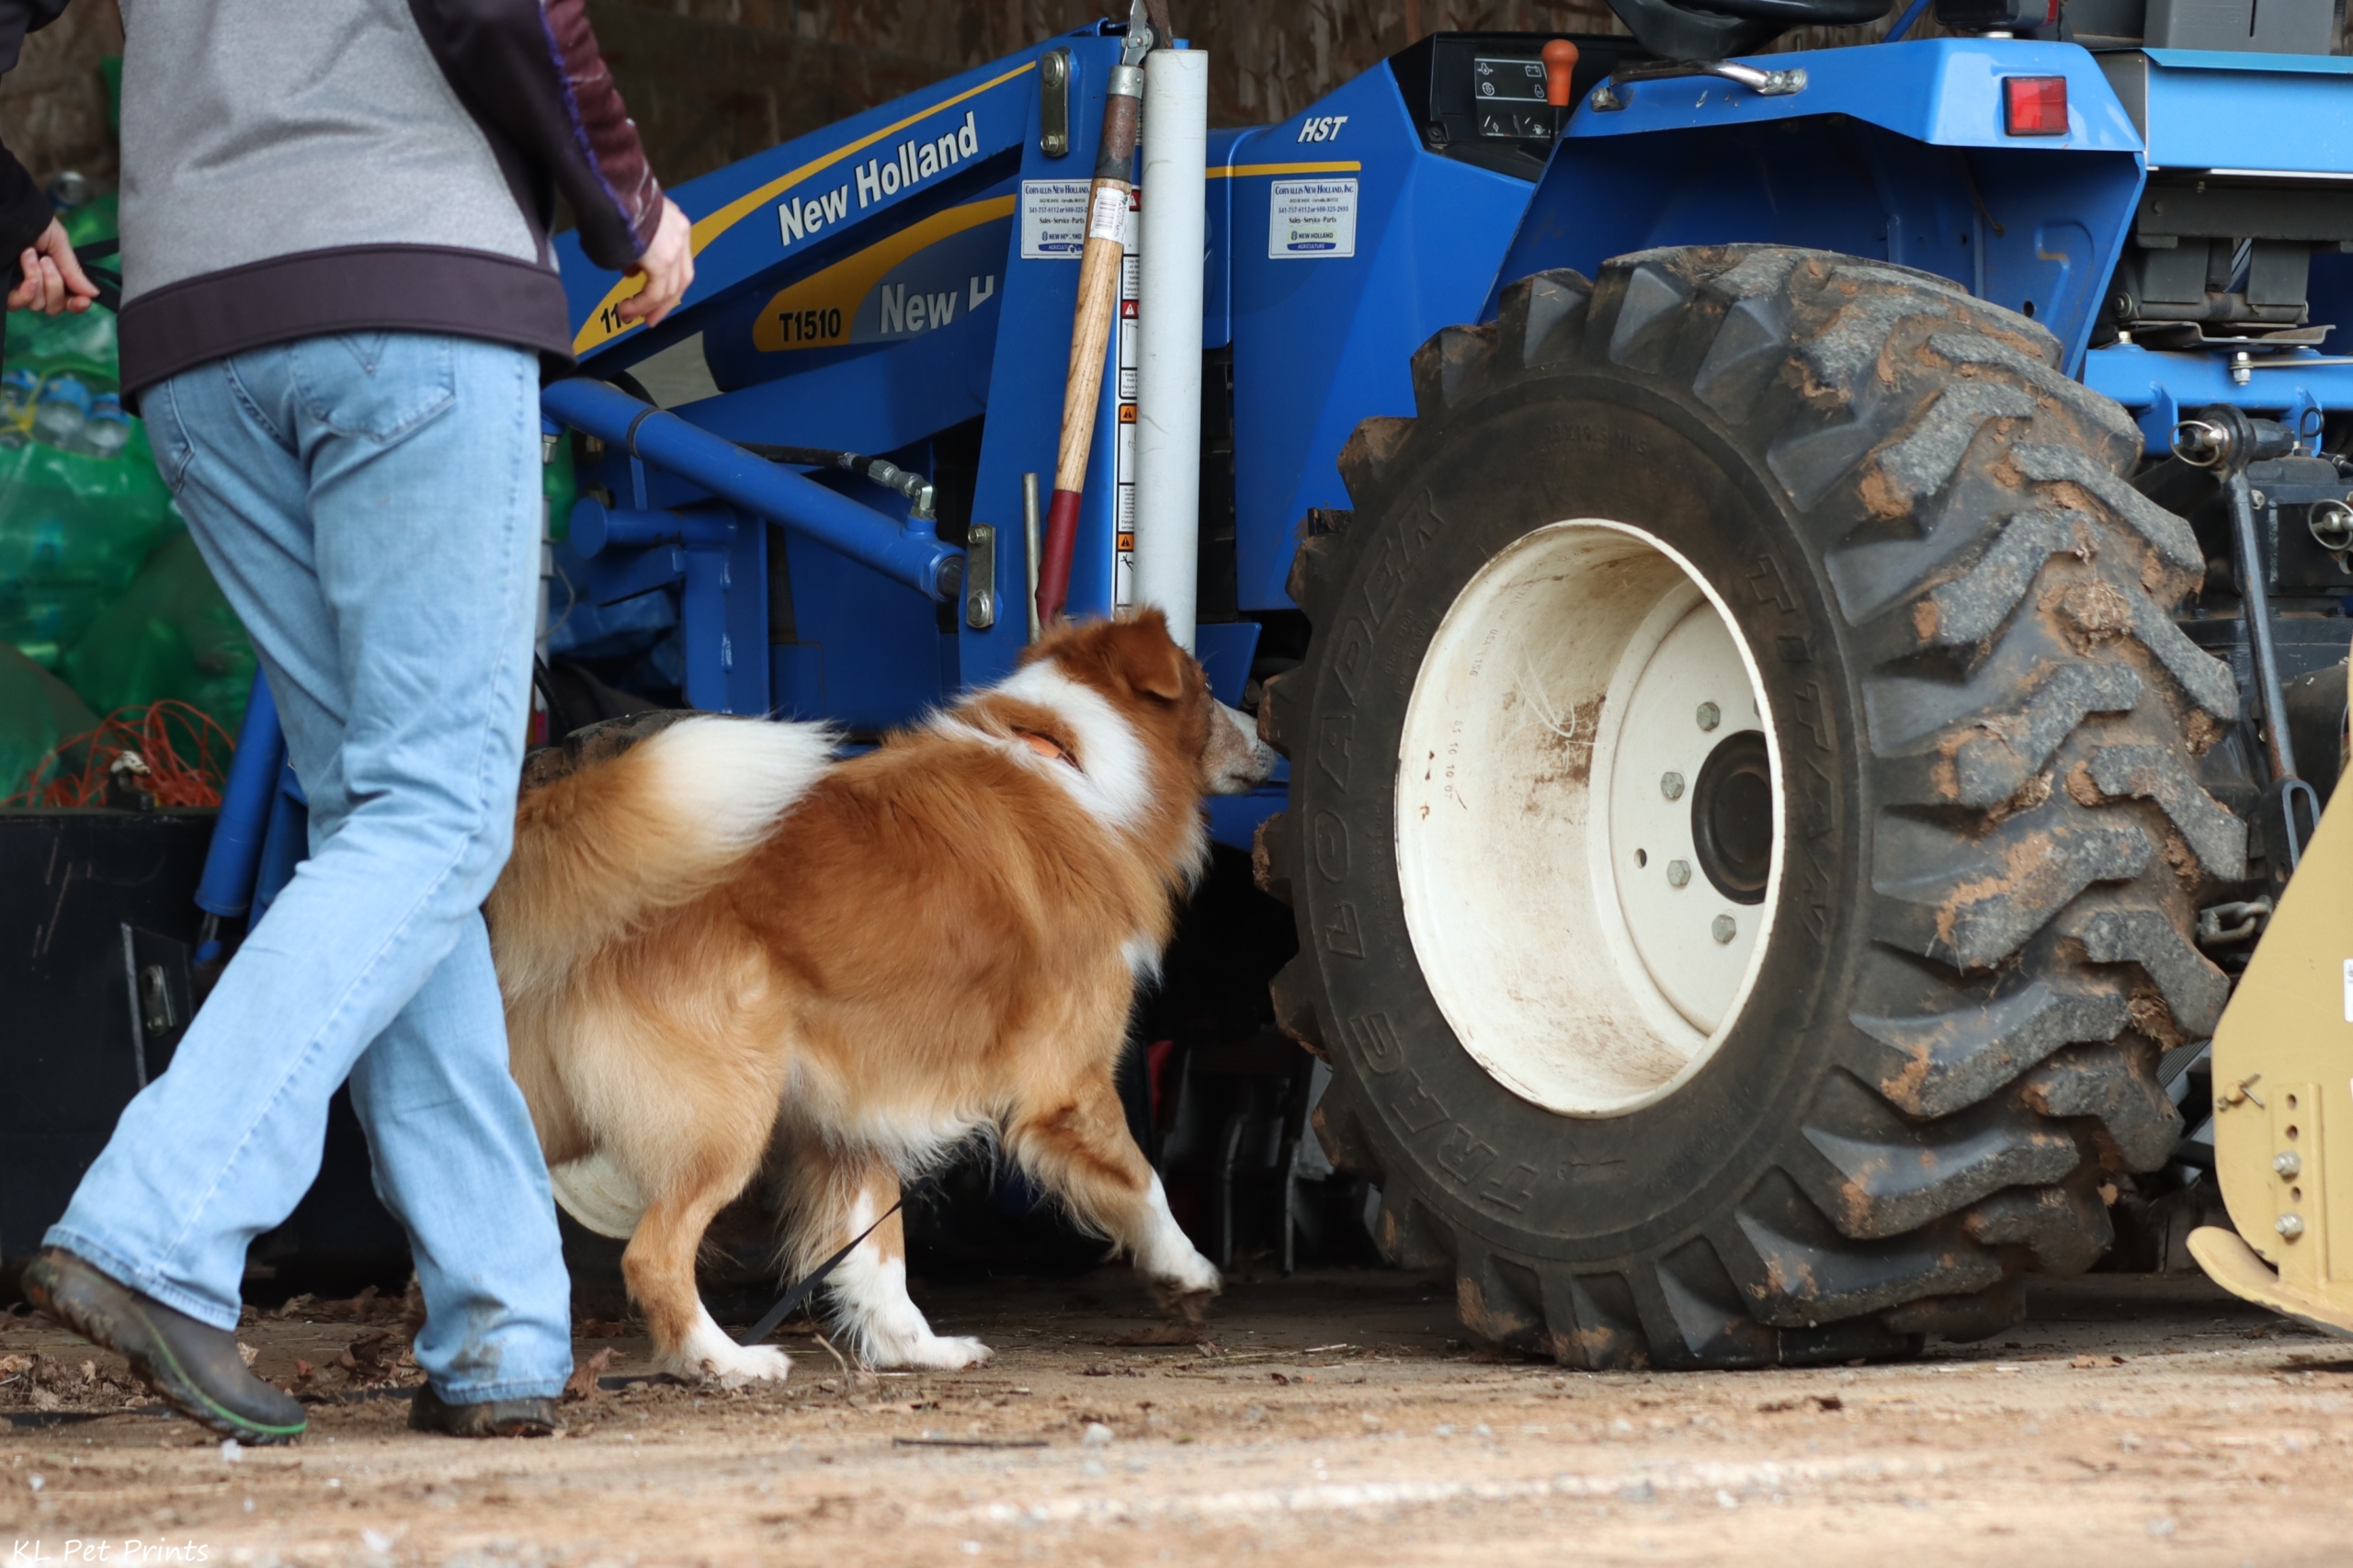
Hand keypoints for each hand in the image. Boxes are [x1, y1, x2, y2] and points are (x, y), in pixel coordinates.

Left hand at [6, 218, 96, 314]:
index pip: (68, 301)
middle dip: (55, 286)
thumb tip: (95, 293)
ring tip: (30, 255)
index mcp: (55, 275)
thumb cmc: (33, 223)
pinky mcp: (5, 289)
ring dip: (39, 281)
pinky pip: (19, 304)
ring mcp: (20, 289)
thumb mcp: (59, 243)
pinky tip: (27, 277)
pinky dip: (28, 292)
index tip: (84, 300)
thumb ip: (74, 270)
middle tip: (47, 261)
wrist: (9, 215)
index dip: (77, 305)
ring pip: (39, 305)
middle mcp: (38, 286)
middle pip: (54, 307)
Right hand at [617, 198, 692, 327]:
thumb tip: (630, 269)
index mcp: (673, 221)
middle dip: (664, 302)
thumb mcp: (626, 221)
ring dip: (649, 306)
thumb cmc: (610, 193)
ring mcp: (674, 245)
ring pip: (670, 288)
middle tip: (649, 318)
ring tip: (629, 314)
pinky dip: (642, 304)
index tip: (655, 297)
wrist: (610, 183)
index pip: (678, 260)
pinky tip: (627, 309)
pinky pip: (656, 291)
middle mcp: (679, 232)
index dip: (668, 282)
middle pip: (680, 279)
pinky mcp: (663, 258)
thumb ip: (634, 247)